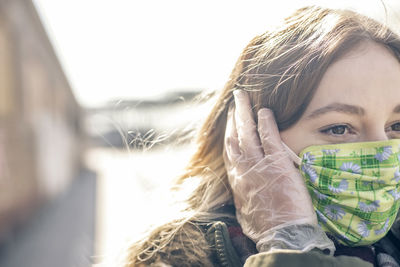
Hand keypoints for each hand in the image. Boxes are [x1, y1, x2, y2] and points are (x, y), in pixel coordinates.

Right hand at [223, 90, 316, 247]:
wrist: (282, 237)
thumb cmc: (266, 228)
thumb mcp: (246, 213)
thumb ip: (242, 197)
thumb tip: (241, 194)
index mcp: (236, 181)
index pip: (229, 151)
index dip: (228, 134)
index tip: (229, 122)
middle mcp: (243, 169)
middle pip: (234, 137)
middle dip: (233, 117)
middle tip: (234, 101)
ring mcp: (259, 165)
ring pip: (246, 133)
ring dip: (244, 112)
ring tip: (242, 97)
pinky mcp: (277, 164)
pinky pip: (268, 137)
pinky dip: (265, 122)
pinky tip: (265, 110)